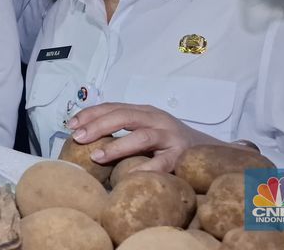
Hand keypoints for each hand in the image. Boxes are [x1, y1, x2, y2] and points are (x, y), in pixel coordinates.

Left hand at [67, 103, 224, 172]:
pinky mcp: (182, 157)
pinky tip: (128, 176)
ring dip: (117, 145)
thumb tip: (85, 137)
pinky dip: (144, 169)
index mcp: (145, 111)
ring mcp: (170, 137)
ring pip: (141, 136)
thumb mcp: (146, 129)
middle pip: (124, 116)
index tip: (71, 125)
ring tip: (96, 156)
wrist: (211, 152)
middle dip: (98, 125)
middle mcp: (157, 119)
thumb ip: (123, 129)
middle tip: (78, 137)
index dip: (91, 114)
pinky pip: (161, 164)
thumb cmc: (169, 143)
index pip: (113, 107)